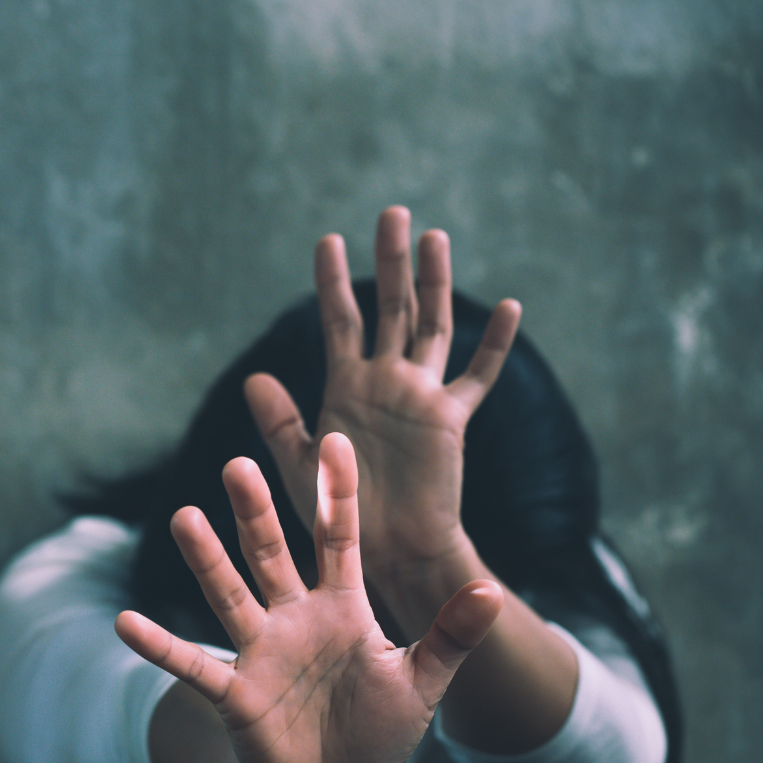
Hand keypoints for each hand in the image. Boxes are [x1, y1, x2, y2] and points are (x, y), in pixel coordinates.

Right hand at [115, 433, 502, 762]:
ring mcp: (260, 650)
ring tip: (182, 516)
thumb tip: (490, 590)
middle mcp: (293, 616)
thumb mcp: (422, 682)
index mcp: (341, 606)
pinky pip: (193, 665)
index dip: (338, 495)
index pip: (338, 539)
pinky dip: (159, 646)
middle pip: (271, 553)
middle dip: (256, 511)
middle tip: (239, 463)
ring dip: (206, 560)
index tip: (335, 441)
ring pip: (229, 595)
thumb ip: (450, 637)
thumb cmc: (376, 724)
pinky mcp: (234, 692)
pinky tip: (126, 622)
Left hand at [245, 207, 519, 586]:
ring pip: (430, 326)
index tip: (328, 238)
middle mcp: (385, 381)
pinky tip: (508, 307)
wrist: (382, 550)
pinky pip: (477, 376)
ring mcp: (420, 395)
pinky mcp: (449, 419)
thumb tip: (254, 378)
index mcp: (346, 386)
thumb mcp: (298, 463)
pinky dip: (494, 344)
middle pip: (390, 307)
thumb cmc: (337, 512)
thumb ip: (280, 422)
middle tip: (392, 212)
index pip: (340, 320)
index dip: (333, 281)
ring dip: (435, 283)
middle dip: (391, 261)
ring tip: (434, 237)